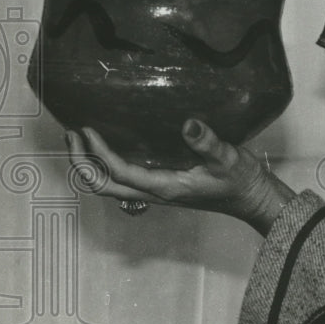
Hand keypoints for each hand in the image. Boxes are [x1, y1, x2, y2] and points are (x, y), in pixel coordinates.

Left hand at [66, 120, 295, 235]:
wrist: (252, 199)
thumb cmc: (241, 181)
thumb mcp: (228, 158)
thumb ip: (208, 143)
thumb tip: (188, 124)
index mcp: (166, 187)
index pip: (120, 173)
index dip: (99, 153)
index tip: (88, 130)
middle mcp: (155, 193)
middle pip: (103, 186)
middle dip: (81, 163)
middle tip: (72, 135)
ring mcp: (156, 192)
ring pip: (109, 186)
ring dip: (90, 166)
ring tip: (81, 139)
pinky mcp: (161, 186)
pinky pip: (122, 181)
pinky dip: (106, 166)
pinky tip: (109, 146)